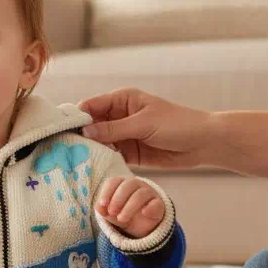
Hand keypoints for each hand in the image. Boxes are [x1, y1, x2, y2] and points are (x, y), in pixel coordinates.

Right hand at [78, 87, 211, 168]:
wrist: (204, 143)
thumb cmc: (177, 124)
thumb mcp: (143, 123)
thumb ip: (114, 129)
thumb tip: (85, 132)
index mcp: (122, 100)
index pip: (91, 106)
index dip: (77, 116)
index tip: (63, 130)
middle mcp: (119, 116)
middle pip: (91, 125)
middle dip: (80, 135)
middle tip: (65, 148)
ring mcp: (123, 135)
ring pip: (99, 142)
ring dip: (90, 150)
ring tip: (74, 160)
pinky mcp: (129, 152)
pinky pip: (110, 155)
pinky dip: (102, 160)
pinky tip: (91, 167)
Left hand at [96, 176, 164, 237]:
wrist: (140, 226)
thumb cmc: (121, 213)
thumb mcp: (110, 213)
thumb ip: (103, 209)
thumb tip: (99, 208)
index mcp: (121, 183)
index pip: (114, 181)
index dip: (107, 192)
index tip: (102, 205)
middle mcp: (136, 185)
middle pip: (127, 185)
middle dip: (117, 199)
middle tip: (112, 213)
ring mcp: (149, 193)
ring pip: (140, 194)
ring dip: (129, 207)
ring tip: (122, 219)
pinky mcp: (159, 204)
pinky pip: (156, 203)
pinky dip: (150, 207)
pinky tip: (143, 213)